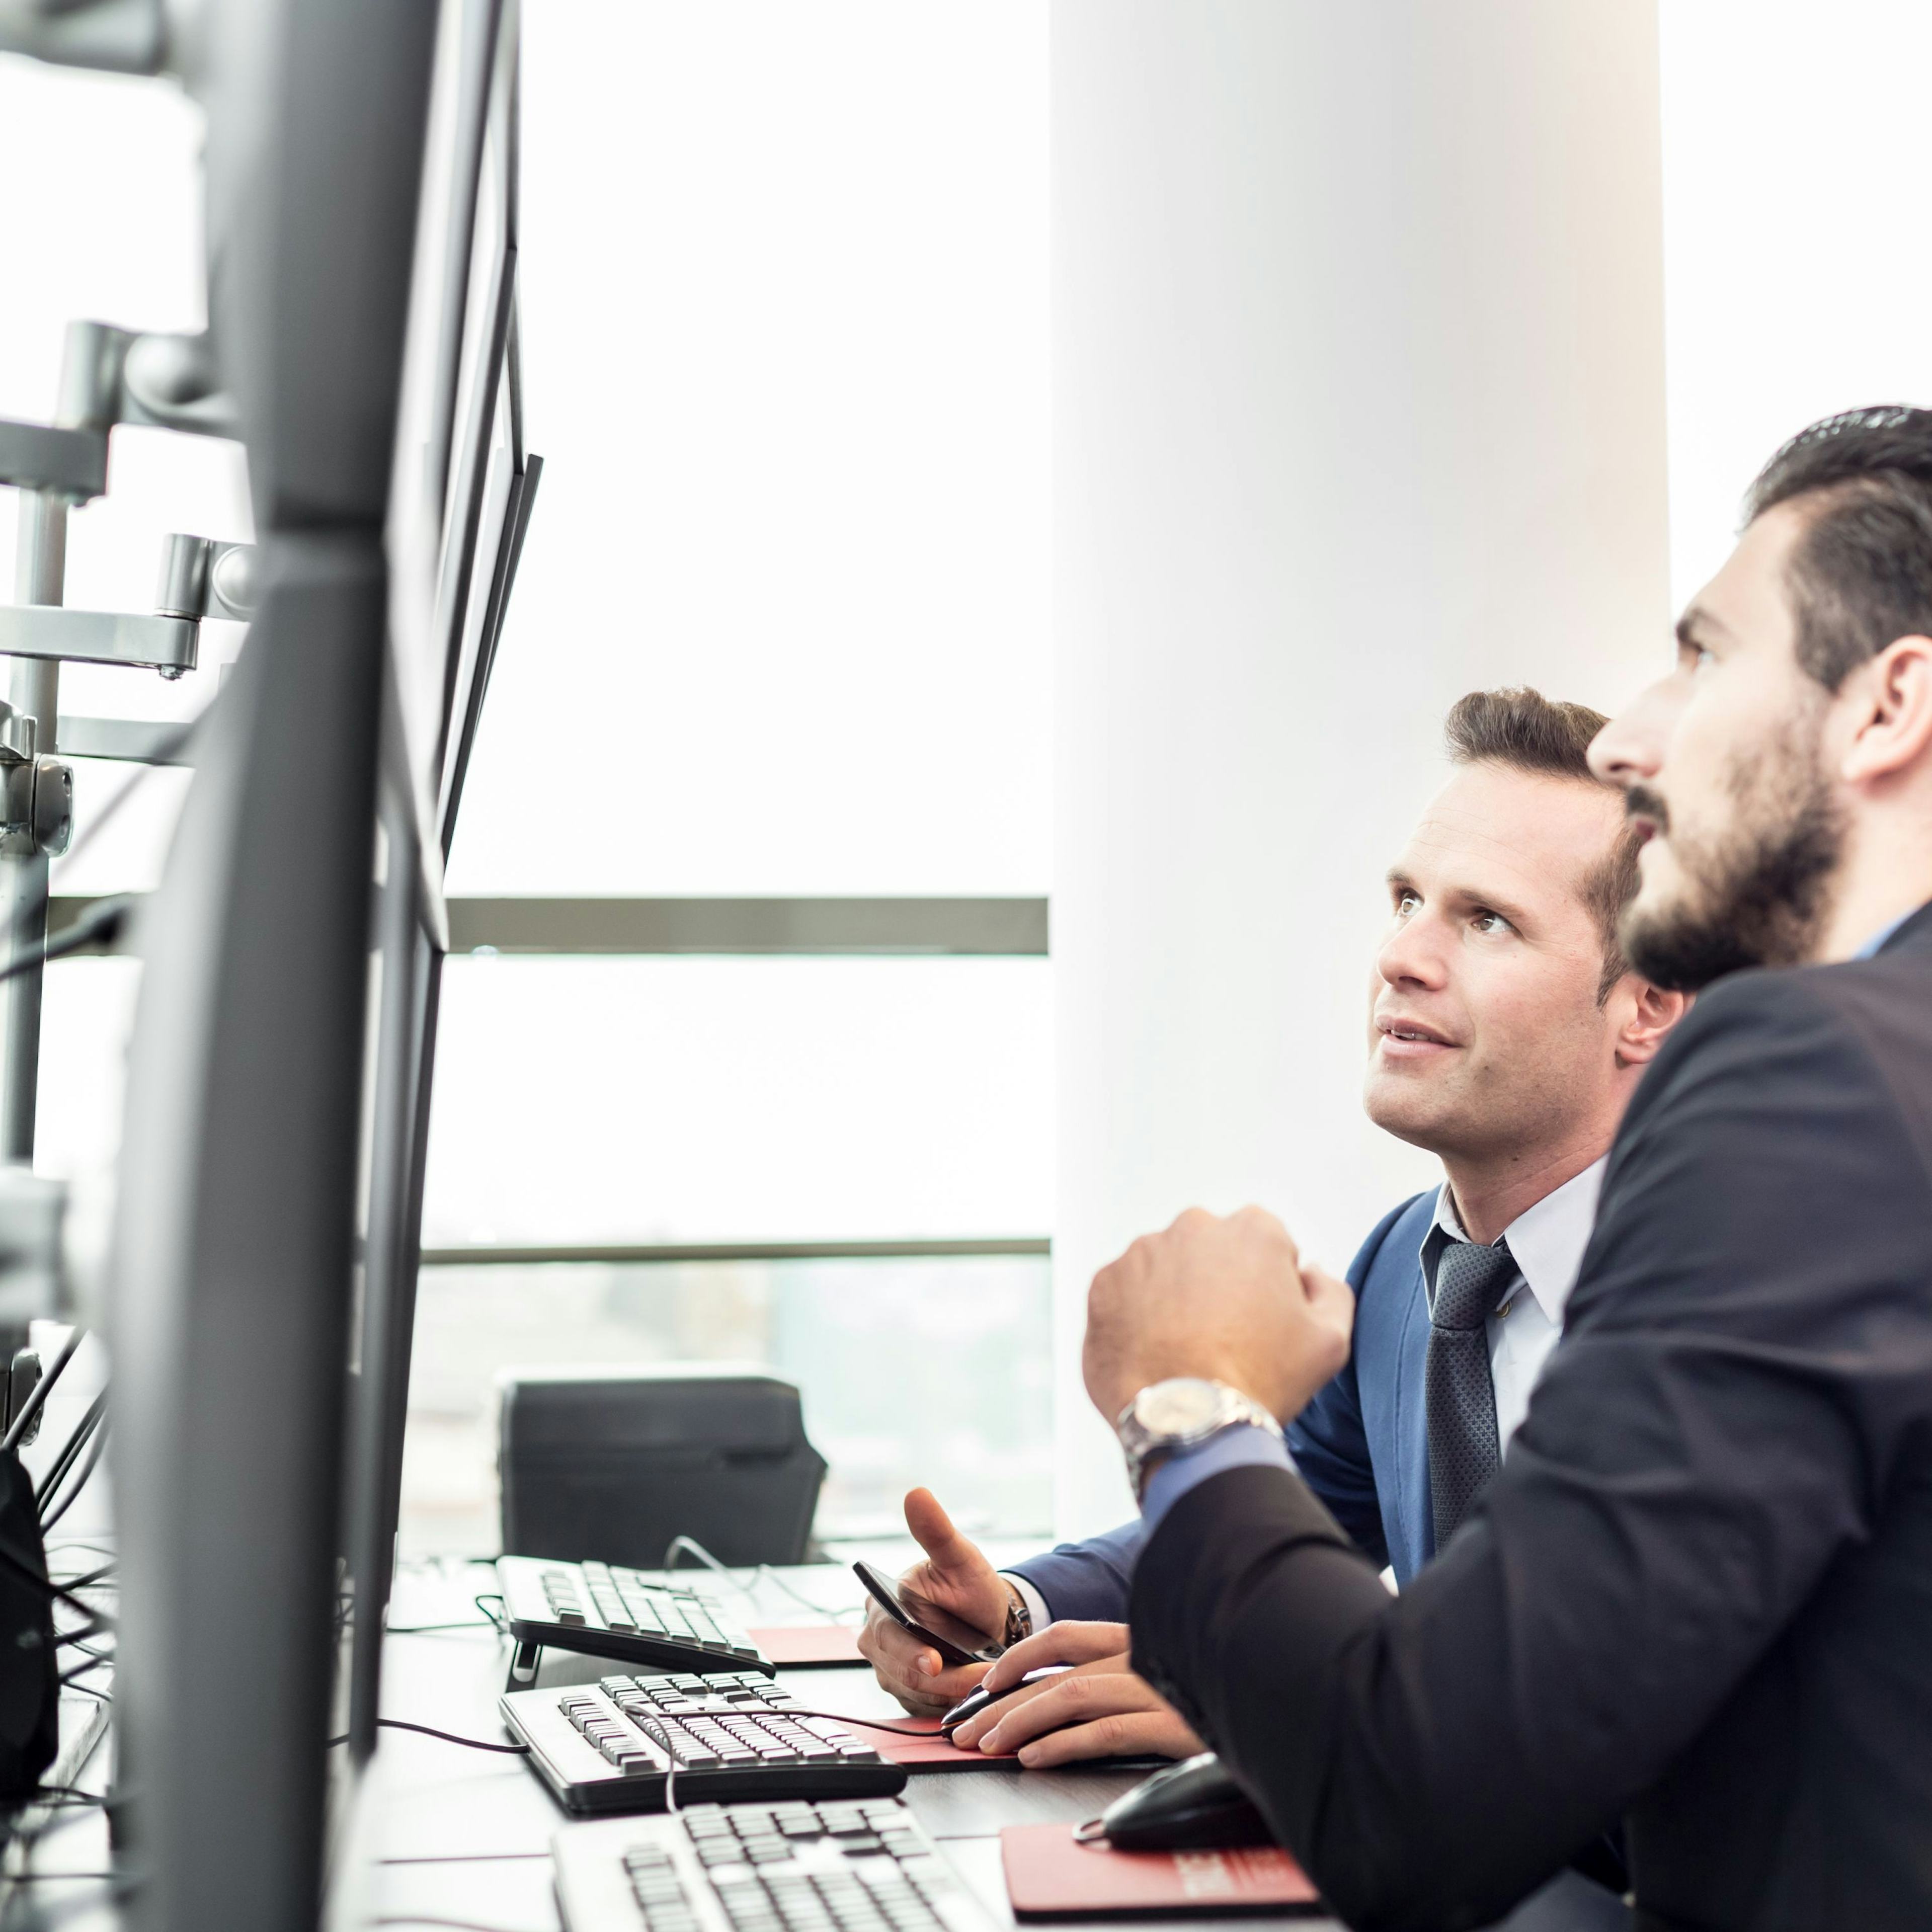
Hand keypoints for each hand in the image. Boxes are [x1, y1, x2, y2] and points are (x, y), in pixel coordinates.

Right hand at [855, 1488, 1010, 1714]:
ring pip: (914, 1693)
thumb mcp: (959, 1557)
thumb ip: (937, 1531)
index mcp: (881, 1605)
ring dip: (949, 1692)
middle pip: (899, 1671)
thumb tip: (917, 1494)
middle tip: (976, 1678)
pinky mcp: (907, 1694)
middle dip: (941, 1678)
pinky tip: (970, 1691)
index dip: (910, 1652)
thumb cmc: (968, 1585)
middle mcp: (878, 1640)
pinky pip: (923, 1707)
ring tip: (982, 1681)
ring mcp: (891, 1670)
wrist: (986, 1618)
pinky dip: (948, 1702)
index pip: (888, 1635)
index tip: (935, 1662)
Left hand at [949, 1622, 1203, 1766]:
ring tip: (988, 1743)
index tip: (986, 1679)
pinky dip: (1063, 1742)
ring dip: (1021, 1720)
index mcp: (1139, 1640)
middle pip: (1058, 1672)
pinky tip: (1034, 1757)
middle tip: (966, 1727)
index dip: (1020, 1653)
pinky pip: (1104, 1731)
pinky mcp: (1173, 1724)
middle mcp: (1143, 1658)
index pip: (1067, 1635)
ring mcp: (1158, 1688)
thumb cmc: (1217, 1695)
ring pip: (1073, 1696)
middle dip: (1004, 1699)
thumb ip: (1123, 1679)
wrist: (1277, 1704)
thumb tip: (1062, 1702)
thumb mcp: (1165, 1678)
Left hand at [1083, 1205, 1353, 1424]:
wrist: (1189, 1422)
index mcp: (1253, 1230)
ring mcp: (1142, 1253)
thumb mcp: (1329, 1339)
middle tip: (1223, 1340)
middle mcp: (1193, 1227)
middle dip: (1217, 1285)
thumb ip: (1329, 1290)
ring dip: (1173, 1299)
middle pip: (1211, 1253)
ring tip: (1184, 1351)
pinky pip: (1124, 1295)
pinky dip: (1135, 1318)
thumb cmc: (1263, 1381)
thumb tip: (1309, 1271)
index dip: (1267, 1289)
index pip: (1264, 1249)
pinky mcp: (1103, 1283)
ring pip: (1165, 1271)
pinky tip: (1153, 1354)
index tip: (1261, 1326)